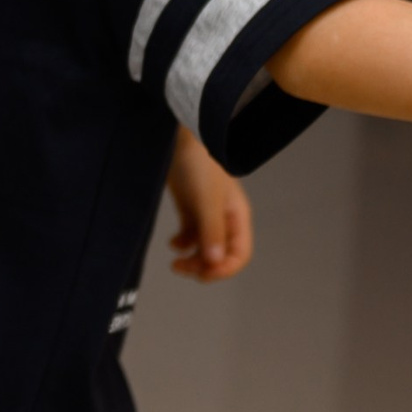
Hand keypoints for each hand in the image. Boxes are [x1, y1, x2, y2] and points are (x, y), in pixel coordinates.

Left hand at [165, 126, 252, 282]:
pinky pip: (190, 235)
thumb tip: (215, 261)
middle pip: (220, 255)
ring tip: (175, 262)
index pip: (239, 254)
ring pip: (204, 247)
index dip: (223, 270)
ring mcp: (206, 213)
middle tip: (181, 268)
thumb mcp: (207, 199)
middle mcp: (224, 218)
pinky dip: (182, 244)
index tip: (202, 273)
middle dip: (204, 267)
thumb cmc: (198, 163)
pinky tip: (172, 244)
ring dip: (192, 259)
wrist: (177, 137)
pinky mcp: (189, 207)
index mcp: (237, 217)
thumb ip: (211, 230)